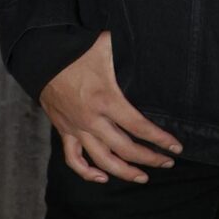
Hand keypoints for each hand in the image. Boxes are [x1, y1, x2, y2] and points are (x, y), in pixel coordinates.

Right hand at [41, 31, 181, 182]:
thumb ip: (130, 49)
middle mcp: (91, 119)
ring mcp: (76, 127)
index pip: (139, 127)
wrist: (42, 55)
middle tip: (167, 163)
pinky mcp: (64, 130)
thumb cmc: (76, 48)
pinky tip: (101, 177)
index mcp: (106, 100)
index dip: (160, 140)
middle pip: (125, 149)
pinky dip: (87, 172)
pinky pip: (74, 159)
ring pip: (102, 161)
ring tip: (142, 177)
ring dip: (124, 172)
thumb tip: (154, 42)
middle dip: (150, 159)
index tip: (176, 147)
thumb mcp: (107, 46)